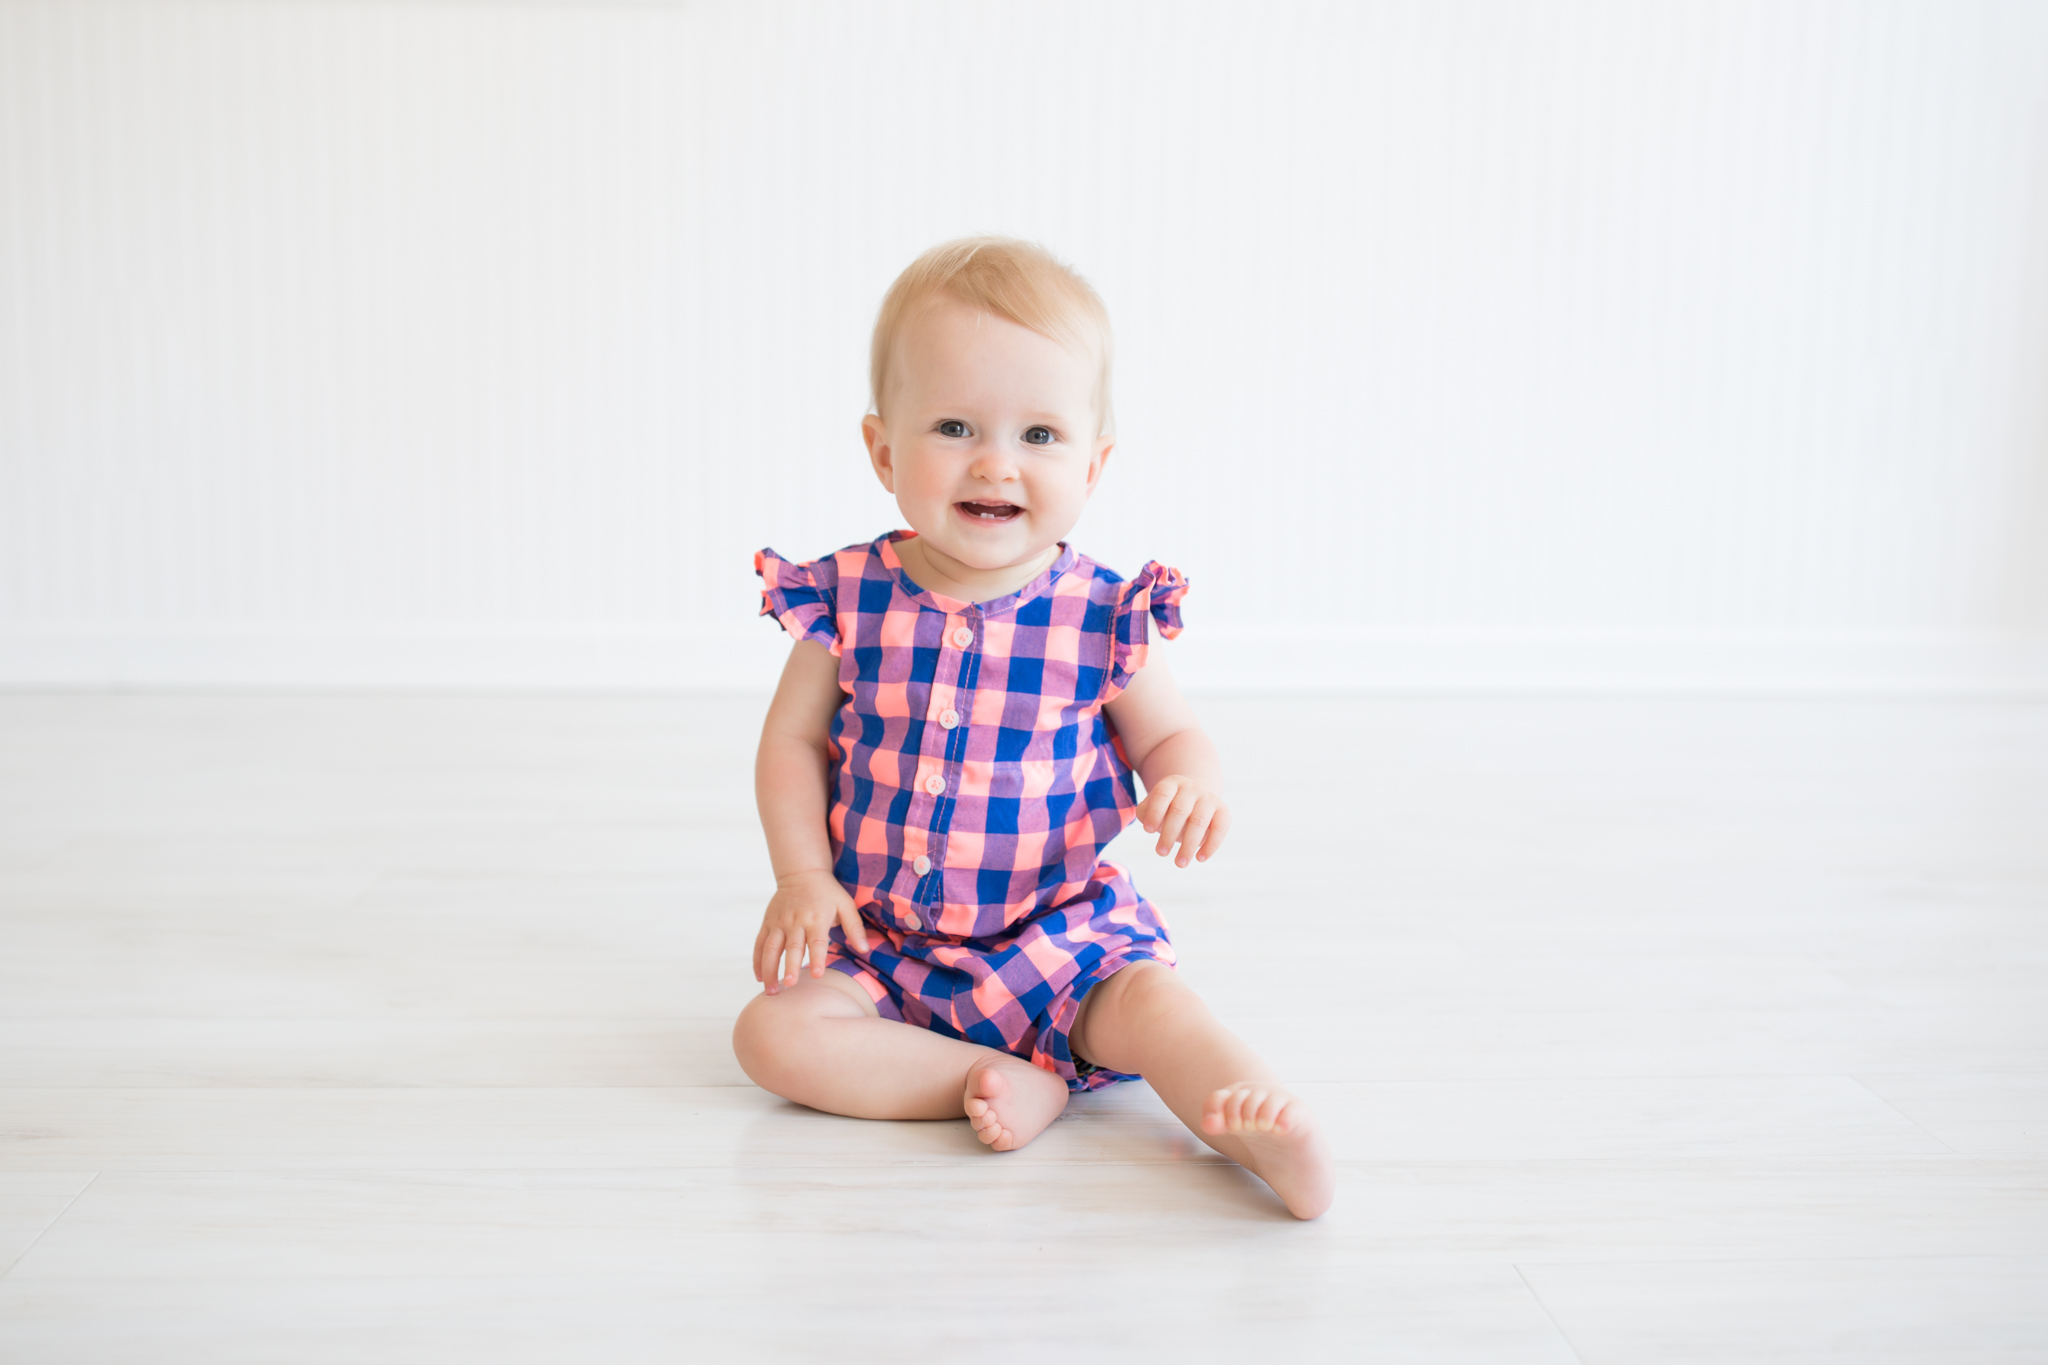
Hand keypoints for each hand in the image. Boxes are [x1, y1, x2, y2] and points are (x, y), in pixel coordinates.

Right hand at [754, 869, 869, 993]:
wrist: (801, 873)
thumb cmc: (827, 892)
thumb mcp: (845, 904)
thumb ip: (855, 927)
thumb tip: (865, 949)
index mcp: (816, 918)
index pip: (817, 941)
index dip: (817, 958)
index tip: (817, 975)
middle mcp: (795, 921)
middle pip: (792, 947)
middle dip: (790, 967)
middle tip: (790, 985)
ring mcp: (779, 922)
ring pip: (771, 948)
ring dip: (769, 970)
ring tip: (771, 990)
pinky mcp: (767, 923)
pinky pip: (759, 944)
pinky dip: (757, 961)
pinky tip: (759, 977)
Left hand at [1135, 775, 1230, 867]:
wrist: (1195, 801)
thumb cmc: (1168, 809)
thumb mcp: (1153, 807)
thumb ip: (1146, 814)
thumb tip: (1152, 826)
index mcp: (1172, 783)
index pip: (1162, 794)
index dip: (1155, 812)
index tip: (1148, 831)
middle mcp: (1191, 788)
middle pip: (1179, 810)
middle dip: (1169, 834)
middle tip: (1161, 852)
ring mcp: (1208, 798)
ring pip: (1199, 821)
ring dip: (1188, 844)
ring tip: (1180, 863)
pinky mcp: (1222, 811)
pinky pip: (1220, 828)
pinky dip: (1211, 845)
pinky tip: (1200, 858)